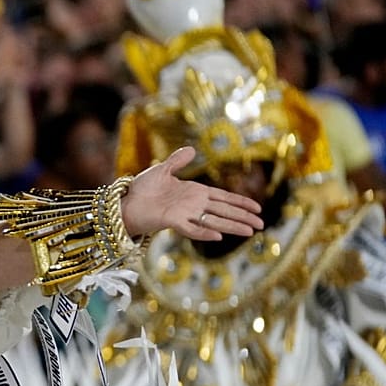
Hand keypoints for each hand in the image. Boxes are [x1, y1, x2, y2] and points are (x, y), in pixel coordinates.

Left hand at [122, 148, 263, 239]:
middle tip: (262, 225)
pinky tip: (218, 236)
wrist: (124, 202)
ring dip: (231, 227)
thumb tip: (192, 149)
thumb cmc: (141, 189)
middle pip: (224, 212)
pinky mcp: (172, 221)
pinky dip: (203, 232)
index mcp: (194, 193)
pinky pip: (191, 229)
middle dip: (243, 218)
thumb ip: (178, 161)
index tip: (257, 209)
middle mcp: (193, 205)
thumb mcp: (162, 170)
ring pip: (213, 222)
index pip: (223, 198)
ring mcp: (184, 214)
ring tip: (250, 232)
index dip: (240, 203)